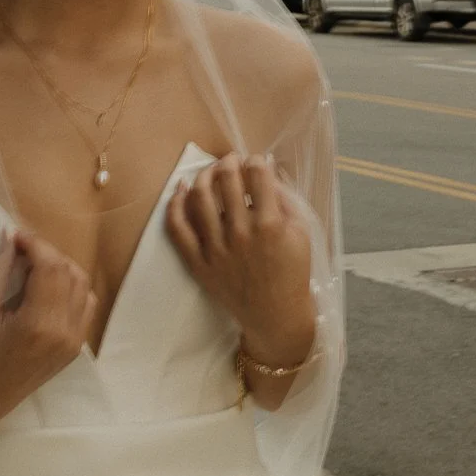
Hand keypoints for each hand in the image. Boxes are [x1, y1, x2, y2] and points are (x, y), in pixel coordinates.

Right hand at [0, 230, 95, 431]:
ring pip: (82, 285)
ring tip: (34, 267)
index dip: (35, 244)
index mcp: (38, 324)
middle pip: (69, 272)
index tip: (16, 237)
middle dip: (47, 253)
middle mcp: (64, 331)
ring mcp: (75, 340)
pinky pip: (86, 304)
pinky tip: (49, 288)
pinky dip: (72, 287)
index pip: (50, 267)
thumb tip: (9, 235)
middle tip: (21, 250)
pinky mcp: (77, 346)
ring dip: (62, 268)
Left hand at [165, 153, 316, 365]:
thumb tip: (266, 168)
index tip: (255, 163)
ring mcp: (216, 248)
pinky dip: (174, 204)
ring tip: (210, 172)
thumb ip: (285, 198)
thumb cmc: (292, 272)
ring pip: (199, 196)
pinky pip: (177, 228)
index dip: (256, 160)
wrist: (275, 314)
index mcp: (270, 223)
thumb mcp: (301, 232)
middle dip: (229, 162)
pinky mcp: (198, 262)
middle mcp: (240, 233)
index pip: (257, 173)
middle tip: (231, 161)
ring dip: (203, 175)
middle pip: (226, 179)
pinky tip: (179, 189)